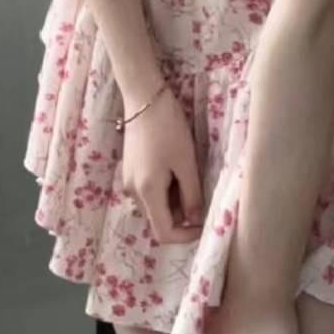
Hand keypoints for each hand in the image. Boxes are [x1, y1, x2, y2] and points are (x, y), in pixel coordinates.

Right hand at [119, 84, 203, 244]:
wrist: (144, 98)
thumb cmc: (168, 128)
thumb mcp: (186, 162)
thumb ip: (191, 195)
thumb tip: (194, 219)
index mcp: (147, 193)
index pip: (164, 233)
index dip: (186, 235)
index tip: (204, 223)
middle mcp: (133, 192)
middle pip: (158, 220)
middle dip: (181, 215)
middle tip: (199, 193)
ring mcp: (129, 180)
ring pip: (154, 205)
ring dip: (173, 200)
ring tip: (188, 175)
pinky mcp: (130, 169)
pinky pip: (149, 191)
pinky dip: (165, 189)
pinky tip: (175, 166)